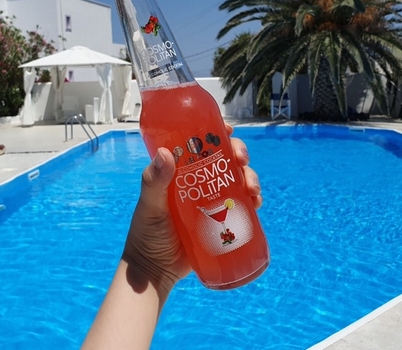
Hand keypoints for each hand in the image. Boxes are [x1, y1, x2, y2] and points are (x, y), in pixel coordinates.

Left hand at [121, 124, 261, 298]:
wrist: (156, 272)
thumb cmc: (146, 235)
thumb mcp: (149, 206)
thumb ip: (154, 182)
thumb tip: (166, 153)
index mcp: (179, 173)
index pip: (199, 145)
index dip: (215, 133)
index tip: (228, 129)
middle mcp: (197, 182)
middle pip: (224, 159)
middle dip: (238, 154)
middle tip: (241, 160)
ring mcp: (210, 201)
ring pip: (236, 180)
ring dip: (250, 177)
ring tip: (251, 187)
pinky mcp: (221, 221)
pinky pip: (241, 205)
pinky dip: (252, 200)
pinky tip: (256, 202)